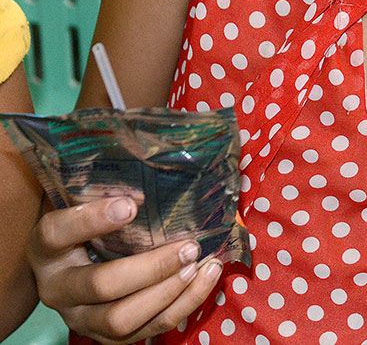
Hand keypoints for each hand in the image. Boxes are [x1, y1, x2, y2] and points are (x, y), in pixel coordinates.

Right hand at [27, 196, 221, 342]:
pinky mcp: (109, 336)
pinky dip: (183, 305)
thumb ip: (112, 186)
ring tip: (199, 263)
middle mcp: (58, 288)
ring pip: (122, 318)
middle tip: (188, 246)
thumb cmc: (95, 224)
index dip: (91, 219)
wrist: (80, 265)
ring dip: (168, 292)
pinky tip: (206, 277)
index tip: (130, 204)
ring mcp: (82, 317)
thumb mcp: (90, 202)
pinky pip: (148, 329)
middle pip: (100, 285)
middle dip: (150, 268)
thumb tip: (160, 154)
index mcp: (47, 247)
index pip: (57, 232)